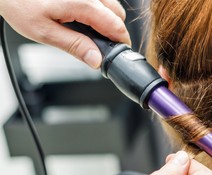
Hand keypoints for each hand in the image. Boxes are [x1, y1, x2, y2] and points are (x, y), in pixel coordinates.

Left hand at [0, 0, 130, 67]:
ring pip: (111, 4)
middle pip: (118, 15)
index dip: (120, 43)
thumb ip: (75, 46)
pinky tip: (82, 16)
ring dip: (107, 19)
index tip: (117, 54)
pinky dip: (98, 9)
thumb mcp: (44, 32)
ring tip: (88, 30)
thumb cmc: (19, 3)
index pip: (116, 27)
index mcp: (83, 4)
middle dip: (113, 32)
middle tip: (98, 45)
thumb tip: (96, 60)